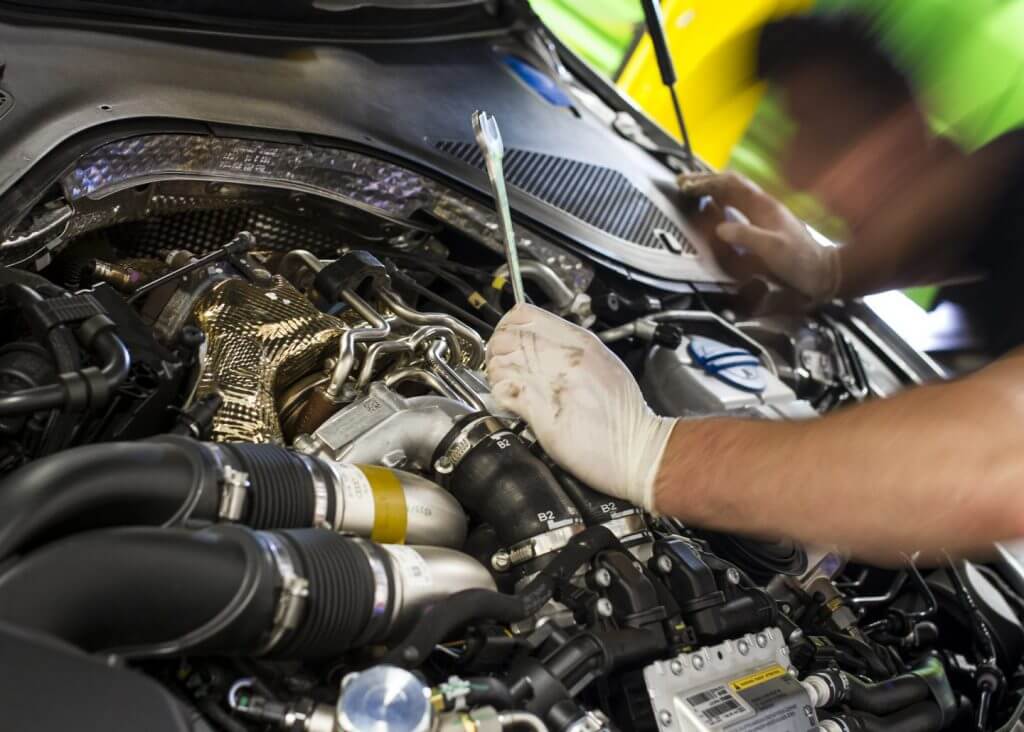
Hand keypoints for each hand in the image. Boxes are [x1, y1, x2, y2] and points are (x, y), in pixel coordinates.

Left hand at [486, 304, 675, 510]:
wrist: (637, 450)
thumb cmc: (625, 417)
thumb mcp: (604, 365)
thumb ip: (572, 351)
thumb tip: (544, 348)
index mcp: (579, 342)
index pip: (524, 314)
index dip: (508, 326)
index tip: (508, 341)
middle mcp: (563, 356)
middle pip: (505, 335)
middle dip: (496, 350)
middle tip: (502, 366)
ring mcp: (550, 381)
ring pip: (498, 361)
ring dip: (495, 374)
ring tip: (506, 386)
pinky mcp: (539, 410)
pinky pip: (503, 391)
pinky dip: (500, 396)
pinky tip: (511, 403)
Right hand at [679, 171, 840, 302]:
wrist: (821, 273)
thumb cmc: (799, 261)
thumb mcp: (772, 249)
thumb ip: (746, 236)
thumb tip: (720, 228)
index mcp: (763, 206)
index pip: (731, 184)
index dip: (707, 182)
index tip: (687, 186)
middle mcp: (762, 206)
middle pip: (730, 184)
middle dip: (705, 181)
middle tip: (682, 183)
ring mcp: (762, 216)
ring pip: (733, 194)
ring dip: (712, 190)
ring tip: (692, 191)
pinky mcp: (762, 227)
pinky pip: (737, 208)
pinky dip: (721, 204)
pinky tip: (713, 210)